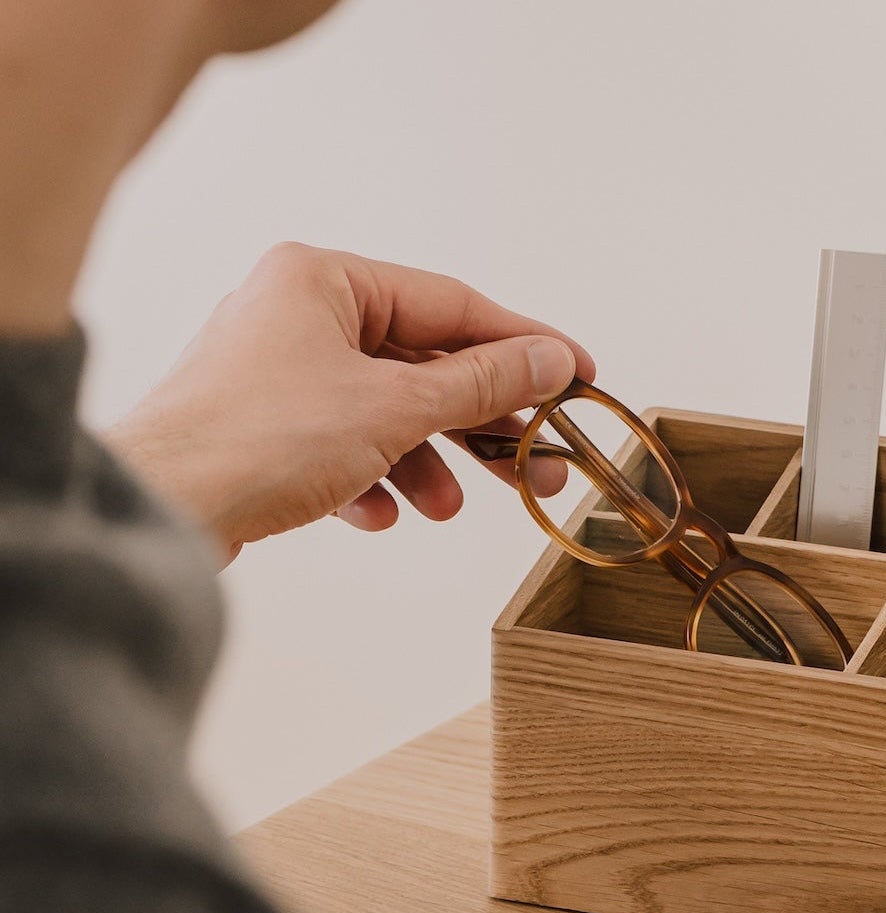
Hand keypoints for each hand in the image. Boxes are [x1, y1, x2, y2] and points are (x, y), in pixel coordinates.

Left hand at [109, 242, 593, 561]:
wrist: (162, 508)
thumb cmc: (256, 440)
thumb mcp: (396, 407)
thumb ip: (482, 383)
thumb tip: (548, 361)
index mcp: (323, 279)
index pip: (452, 305)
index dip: (523, 345)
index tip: (577, 376)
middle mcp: (296, 313)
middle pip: (422, 364)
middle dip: (481, 422)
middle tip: (539, 460)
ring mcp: (275, 372)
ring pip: (385, 411)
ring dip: (428, 461)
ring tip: (451, 505)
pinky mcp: (261, 428)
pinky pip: (342, 446)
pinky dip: (373, 479)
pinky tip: (383, 513)